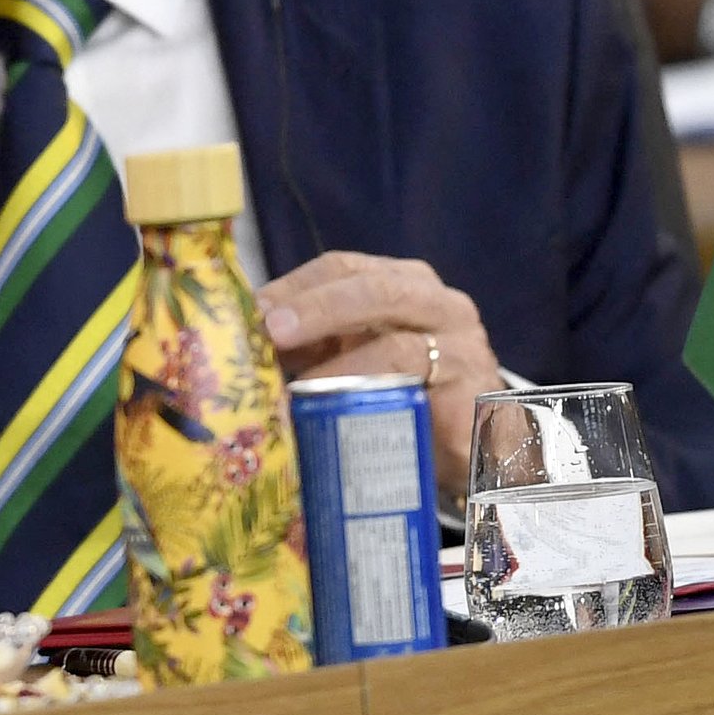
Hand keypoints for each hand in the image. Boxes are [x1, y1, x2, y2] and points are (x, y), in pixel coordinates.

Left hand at [259, 253, 495, 511]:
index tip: (254, 309)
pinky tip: (340, 413)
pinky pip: (418, 389)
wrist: (471, 447)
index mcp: (403, 282)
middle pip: (373, 288)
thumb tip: (241, 342)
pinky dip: (373, 399)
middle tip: (272, 330)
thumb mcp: (350, 359)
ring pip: (399, 344)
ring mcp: (461, 345)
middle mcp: (437, 302)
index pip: (344, 267)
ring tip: (298, 387)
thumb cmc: (403, 395)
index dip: (297, 285)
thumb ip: (309, 345)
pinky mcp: (472, 392)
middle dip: (317, 307)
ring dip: (340, 364)